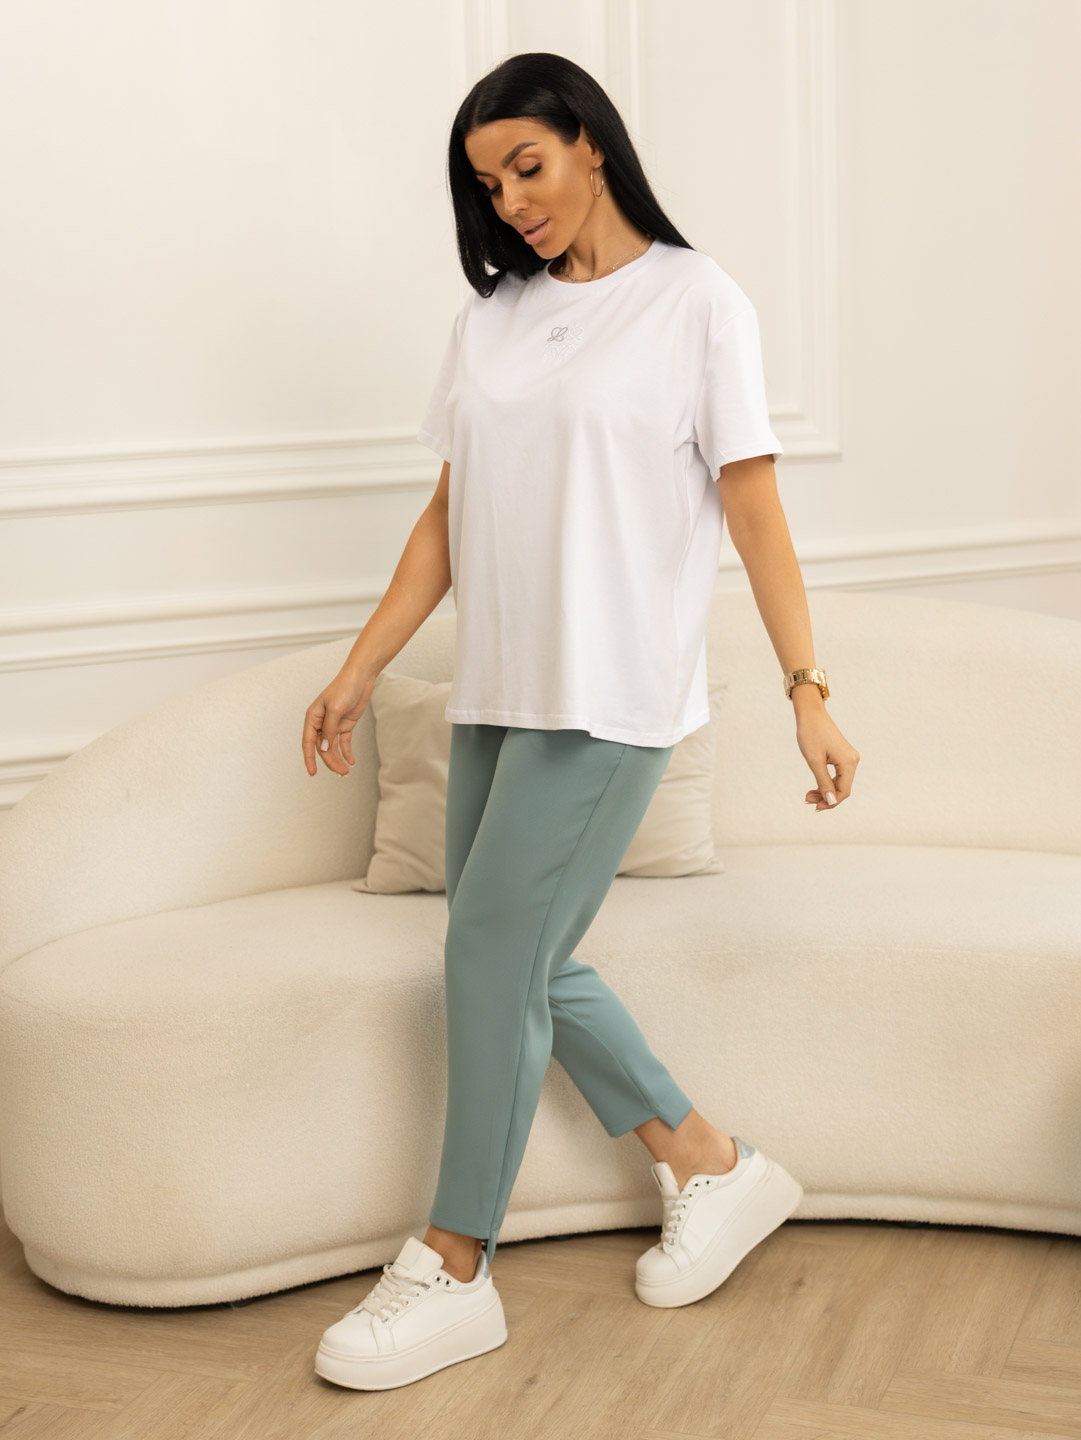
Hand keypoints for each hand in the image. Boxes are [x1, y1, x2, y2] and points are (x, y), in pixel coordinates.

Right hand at [302, 663, 376, 777]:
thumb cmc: (345, 688)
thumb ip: (329, 729)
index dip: (309, 758)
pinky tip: (351, 762)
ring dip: (339, 759)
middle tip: (341, 773)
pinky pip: (344, 742)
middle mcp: (321, 723)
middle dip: (331, 761)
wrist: (361, 678)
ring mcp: (334, 724)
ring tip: (346, 772)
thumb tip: (324, 748)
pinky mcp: (345, 724)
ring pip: (333, 747)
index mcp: (313, 717)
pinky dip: (347, 753)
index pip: (308, 742)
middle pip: (323, 748)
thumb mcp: (335, 709)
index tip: (312, 773)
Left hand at [793, 703, 859, 810]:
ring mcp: (849, 757)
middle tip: (807, 800)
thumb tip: (831, 802)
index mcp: (849, 762)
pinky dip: (826, 782)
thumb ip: (823, 783)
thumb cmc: (810, 734)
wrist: (811, 714)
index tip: (815, 807)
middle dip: (826, 797)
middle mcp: (853, 760)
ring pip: (839, 783)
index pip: (844, 791)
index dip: (831, 802)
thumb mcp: (814, 761)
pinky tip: (815, 787)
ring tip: (808, 795)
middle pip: (842, 788)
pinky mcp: (843, 755)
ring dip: (825, 791)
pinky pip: (837, 775)